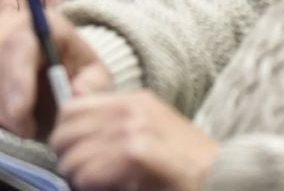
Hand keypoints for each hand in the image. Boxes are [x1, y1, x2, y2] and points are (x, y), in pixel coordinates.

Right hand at [0, 6, 103, 137]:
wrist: (50, 79)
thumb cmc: (70, 78)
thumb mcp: (93, 79)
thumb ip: (93, 86)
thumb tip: (77, 94)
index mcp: (42, 22)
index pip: (19, 42)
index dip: (16, 80)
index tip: (21, 117)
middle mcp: (5, 23)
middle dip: (1, 104)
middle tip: (21, 131)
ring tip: (11, 126)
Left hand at [51, 88, 219, 190]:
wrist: (218, 177)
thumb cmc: (184, 166)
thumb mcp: (148, 132)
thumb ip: (113, 121)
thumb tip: (74, 101)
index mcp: (133, 101)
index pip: (71, 108)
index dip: (65, 136)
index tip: (75, 156)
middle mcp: (130, 109)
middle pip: (65, 132)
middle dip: (68, 160)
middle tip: (87, 178)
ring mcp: (133, 129)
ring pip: (73, 158)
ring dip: (80, 179)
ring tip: (102, 186)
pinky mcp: (135, 152)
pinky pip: (88, 173)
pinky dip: (92, 187)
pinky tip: (115, 188)